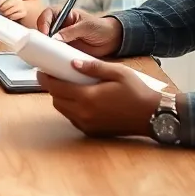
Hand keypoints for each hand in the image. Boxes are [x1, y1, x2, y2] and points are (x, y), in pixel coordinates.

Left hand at [0, 0, 28, 21]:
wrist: (22, 7)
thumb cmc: (10, 5)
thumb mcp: (4, 1)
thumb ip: (0, 2)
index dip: (0, 3)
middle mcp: (16, 0)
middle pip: (8, 4)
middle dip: (3, 9)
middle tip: (1, 11)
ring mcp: (20, 6)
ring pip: (11, 10)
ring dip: (6, 14)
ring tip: (5, 14)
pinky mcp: (23, 12)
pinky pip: (15, 15)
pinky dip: (10, 17)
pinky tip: (9, 16)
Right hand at [35, 8, 122, 56]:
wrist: (112, 40)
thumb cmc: (100, 27)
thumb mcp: (86, 27)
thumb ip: (71, 31)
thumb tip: (55, 37)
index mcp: (65, 14)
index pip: (48, 14)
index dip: (44, 22)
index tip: (45, 33)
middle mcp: (60, 25)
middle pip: (44, 27)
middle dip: (42, 35)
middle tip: (43, 44)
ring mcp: (62, 38)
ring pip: (48, 40)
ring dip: (46, 46)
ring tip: (46, 53)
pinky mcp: (65, 49)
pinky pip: (55, 51)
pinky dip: (52, 55)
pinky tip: (52, 59)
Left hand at [37, 58, 162, 138]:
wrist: (152, 115)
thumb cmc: (137, 92)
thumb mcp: (118, 72)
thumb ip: (94, 67)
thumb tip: (73, 64)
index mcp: (88, 98)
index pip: (57, 88)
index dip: (46, 79)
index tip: (42, 72)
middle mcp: (84, 114)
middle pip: (56, 100)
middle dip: (53, 88)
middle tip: (55, 77)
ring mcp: (87, 125)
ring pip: (63, 111)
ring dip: (61, 99)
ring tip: (68, 87)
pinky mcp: (92, 131)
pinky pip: (73, 119)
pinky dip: (71, 109)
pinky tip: (80, 99)